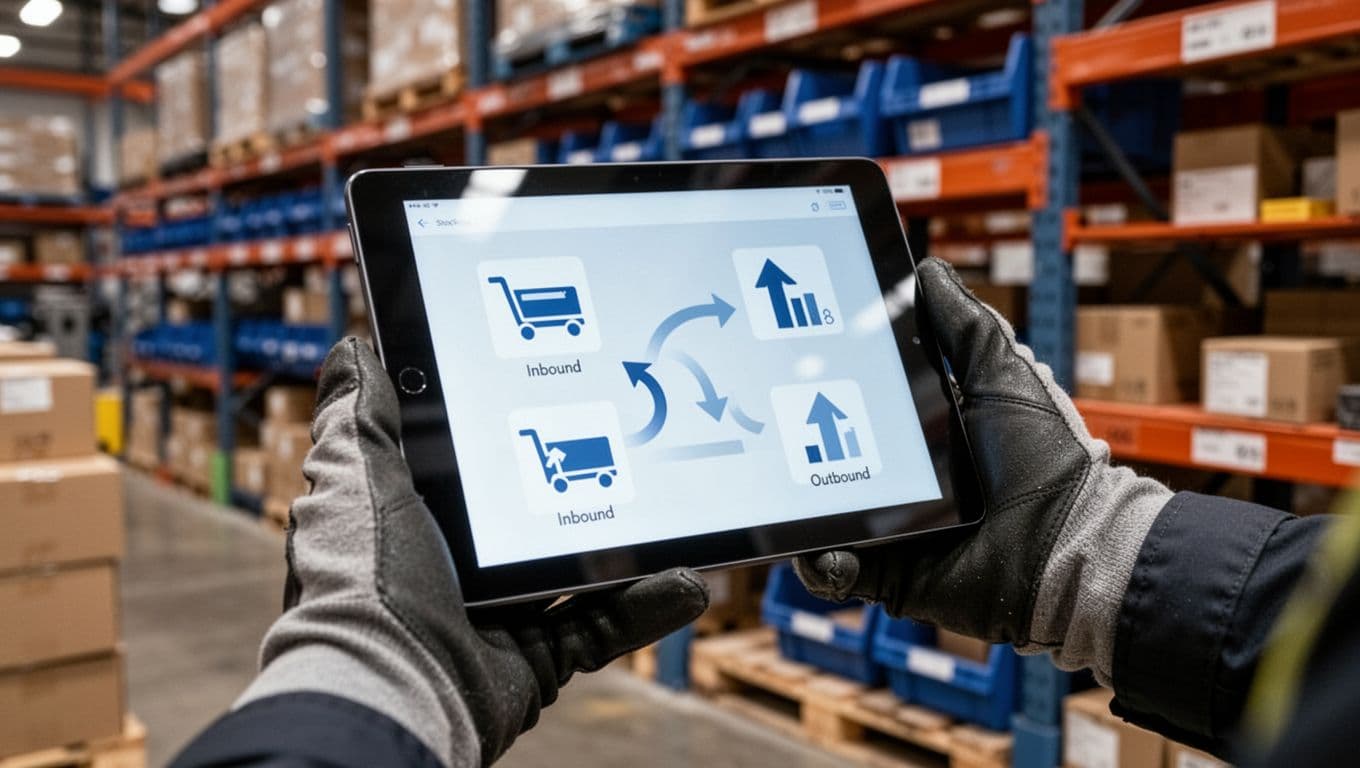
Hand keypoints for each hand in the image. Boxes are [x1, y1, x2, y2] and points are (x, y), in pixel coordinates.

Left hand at [240, 338, 708, 765]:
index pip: (467, 470)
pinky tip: (686, 580)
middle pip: (529, 519)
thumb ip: (360, 419)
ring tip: (675, 514)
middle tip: (633, 447)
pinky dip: (645, 608)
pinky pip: (602, 629)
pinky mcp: (535, 660)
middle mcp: (452, 571)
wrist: (389, 687)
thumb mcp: (357, 479)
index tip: (556, 399)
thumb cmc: (363, 581)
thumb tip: (354, 352)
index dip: (507, 436)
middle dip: (579, 487)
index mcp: (411, 521)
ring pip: (576, 574)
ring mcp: (497, 617)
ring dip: (629, 550)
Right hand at [795, 257, 1169, 682]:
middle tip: (770, 432)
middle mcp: (906, 480)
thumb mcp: (1003, 375)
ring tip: (782, 499)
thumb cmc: (1048, 461)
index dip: (824, 389)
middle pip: (829, 458)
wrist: (1069, 548)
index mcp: (929, 431)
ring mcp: (894, 530)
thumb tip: (928, 270)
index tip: (793, 368)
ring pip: (823, 517)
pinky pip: (837, 571)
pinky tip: (825, 551)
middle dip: (796, 449)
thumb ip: (965, 326)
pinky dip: (823, 564)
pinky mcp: (890, 577)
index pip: (860, 405)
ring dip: (799, 512)